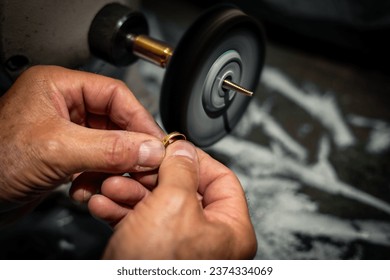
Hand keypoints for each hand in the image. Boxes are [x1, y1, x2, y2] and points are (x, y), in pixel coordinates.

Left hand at [0, 66, 164, 222]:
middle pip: (114, 122)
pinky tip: (90, 189)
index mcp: (57, 86)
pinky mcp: (64, 156)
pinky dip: (99, 178)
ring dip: (113, 167)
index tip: (155, 141)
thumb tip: (149, 149)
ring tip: (114, 181)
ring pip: (108, 145)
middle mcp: (62, 106)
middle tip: (145, 165)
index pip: (114, 94)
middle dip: (128, 148)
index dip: (139, 118)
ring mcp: (64, 133)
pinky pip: (96, 163)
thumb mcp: (57, 149)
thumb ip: (109, 148)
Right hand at [87, 140, 256, 258]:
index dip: (195, 160)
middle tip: (134, 167)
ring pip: (157, 205)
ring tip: (111, 186)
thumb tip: (184, 149)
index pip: (221, 180)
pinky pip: (141, 224)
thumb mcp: (174, 204)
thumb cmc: (158, 269)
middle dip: (152, 177)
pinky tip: (104, 204)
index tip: (171, 148)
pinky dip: (122, 212)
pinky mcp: (155, 255)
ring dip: (130, 193)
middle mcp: (209, 240)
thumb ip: (181, 169)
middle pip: (184, 190)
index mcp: (231, 230)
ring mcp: (181, 248)